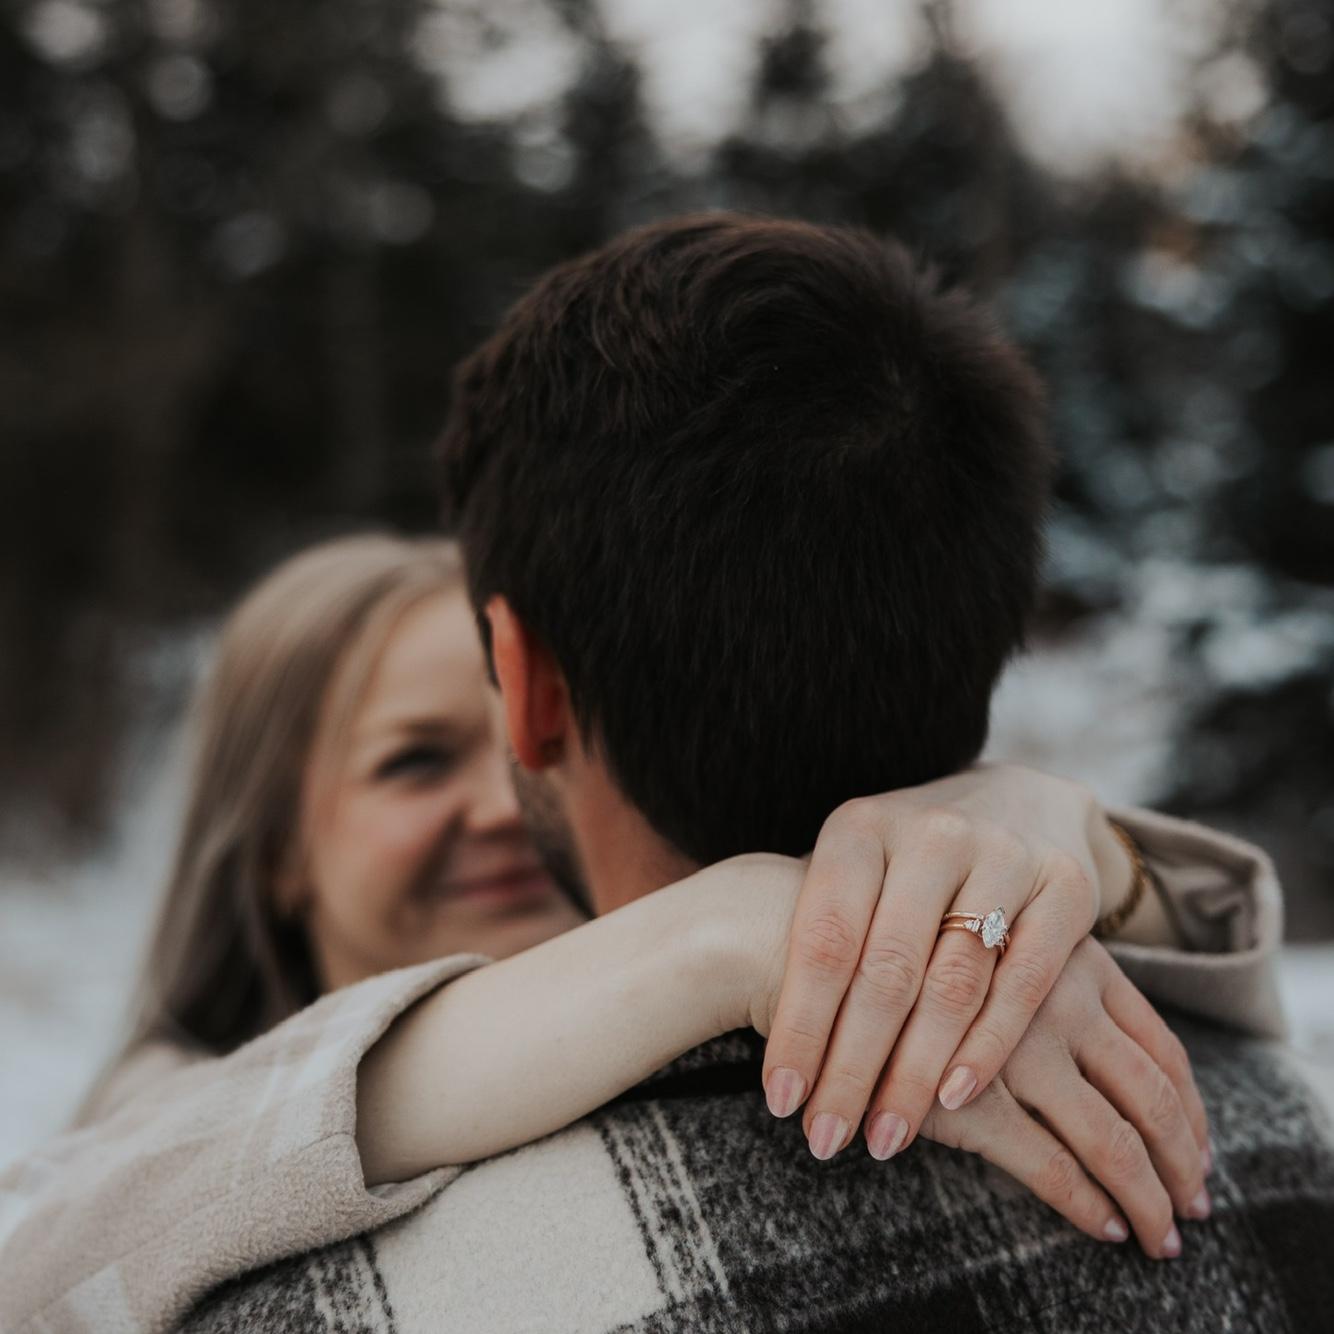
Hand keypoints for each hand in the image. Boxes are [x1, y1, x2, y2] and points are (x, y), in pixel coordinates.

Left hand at [754, 765, 1138, 1162]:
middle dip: (852, 1066)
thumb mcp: (853, 876)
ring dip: (914, 1072)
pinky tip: (953, 1098)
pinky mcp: (1064, 885)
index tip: (780, 1099)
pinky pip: (1022, 981)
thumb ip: (820, 944)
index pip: (824, 938)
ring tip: (884, 1135)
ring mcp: (1002, 853)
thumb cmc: (906, 864)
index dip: (800, 1024)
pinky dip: (986, 1046)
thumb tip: (777, 1059)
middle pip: (884, 969)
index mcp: (860, 827)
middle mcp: (930, 833)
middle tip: (827, 1138)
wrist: (1015, 803)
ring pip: (952, 982)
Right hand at [918, 938, 1210, 1257]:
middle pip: (1153, 1096)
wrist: (813, 951)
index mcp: (1071, 957)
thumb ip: (1039, 985)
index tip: (1200, 1148)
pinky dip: (1088, 1205)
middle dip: (1183, 1162)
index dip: (1192, 1107)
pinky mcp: (973, 1099)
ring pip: (1116, 1140)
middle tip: (1193, 1204)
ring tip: (1159, 1235)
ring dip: (1148, 1199)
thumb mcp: (988, 946)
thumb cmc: (897, 950)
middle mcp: (1058, 998)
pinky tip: (1104, 1227)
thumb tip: (1102, 1063)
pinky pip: (1053, 1166)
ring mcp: (1019, 1049)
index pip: (1160, 1045)